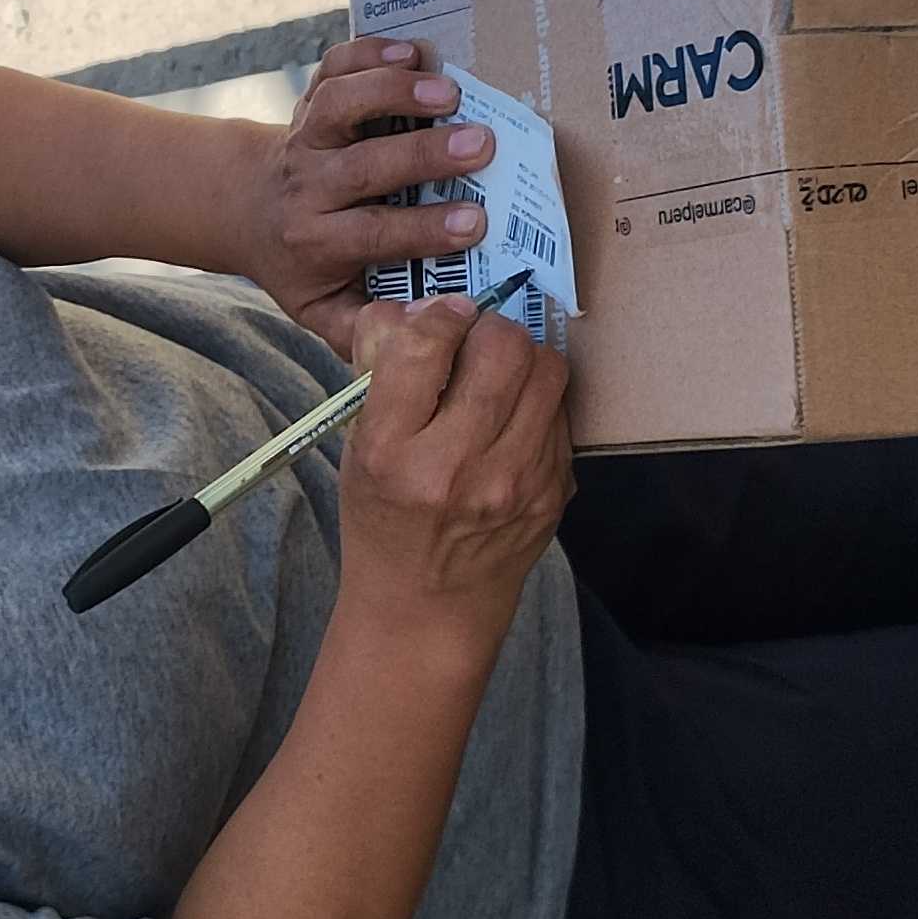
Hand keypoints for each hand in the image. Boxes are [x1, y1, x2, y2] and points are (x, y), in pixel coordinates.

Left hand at [238, 38, 501, 358]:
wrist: (248, 209)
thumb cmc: (303, 264)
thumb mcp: (321, 309)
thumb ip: (363, 329)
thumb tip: (425, 333)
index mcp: (317, 240)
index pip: (373, 233)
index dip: (424, 228)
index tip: (477, 222)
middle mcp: (308, 185)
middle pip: (362, 165)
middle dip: (422, 154)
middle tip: (482, 145)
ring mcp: (307, 136)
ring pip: (340, 104)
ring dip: (392, 91)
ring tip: (449, 90)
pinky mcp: (311, 99)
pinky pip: (333, 67)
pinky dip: (368, 50)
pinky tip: (412, 49)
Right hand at [335, 290, 571, 640]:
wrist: (427, 610)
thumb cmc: (384, 522)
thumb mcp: (356, 449)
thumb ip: (378, 374)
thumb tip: (414, 308)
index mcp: (390, 452)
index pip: (424, 345)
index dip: (435, 316)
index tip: (437, 323)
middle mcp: (455, 467)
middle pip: (501, 346)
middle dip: (488, 330)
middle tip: (473, 344)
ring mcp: (515, 482)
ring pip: (546, 369)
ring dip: (523, 358)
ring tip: (499, 376)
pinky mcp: (554, 492)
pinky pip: (561, 412)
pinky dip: (539, 402)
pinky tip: (514, 421)